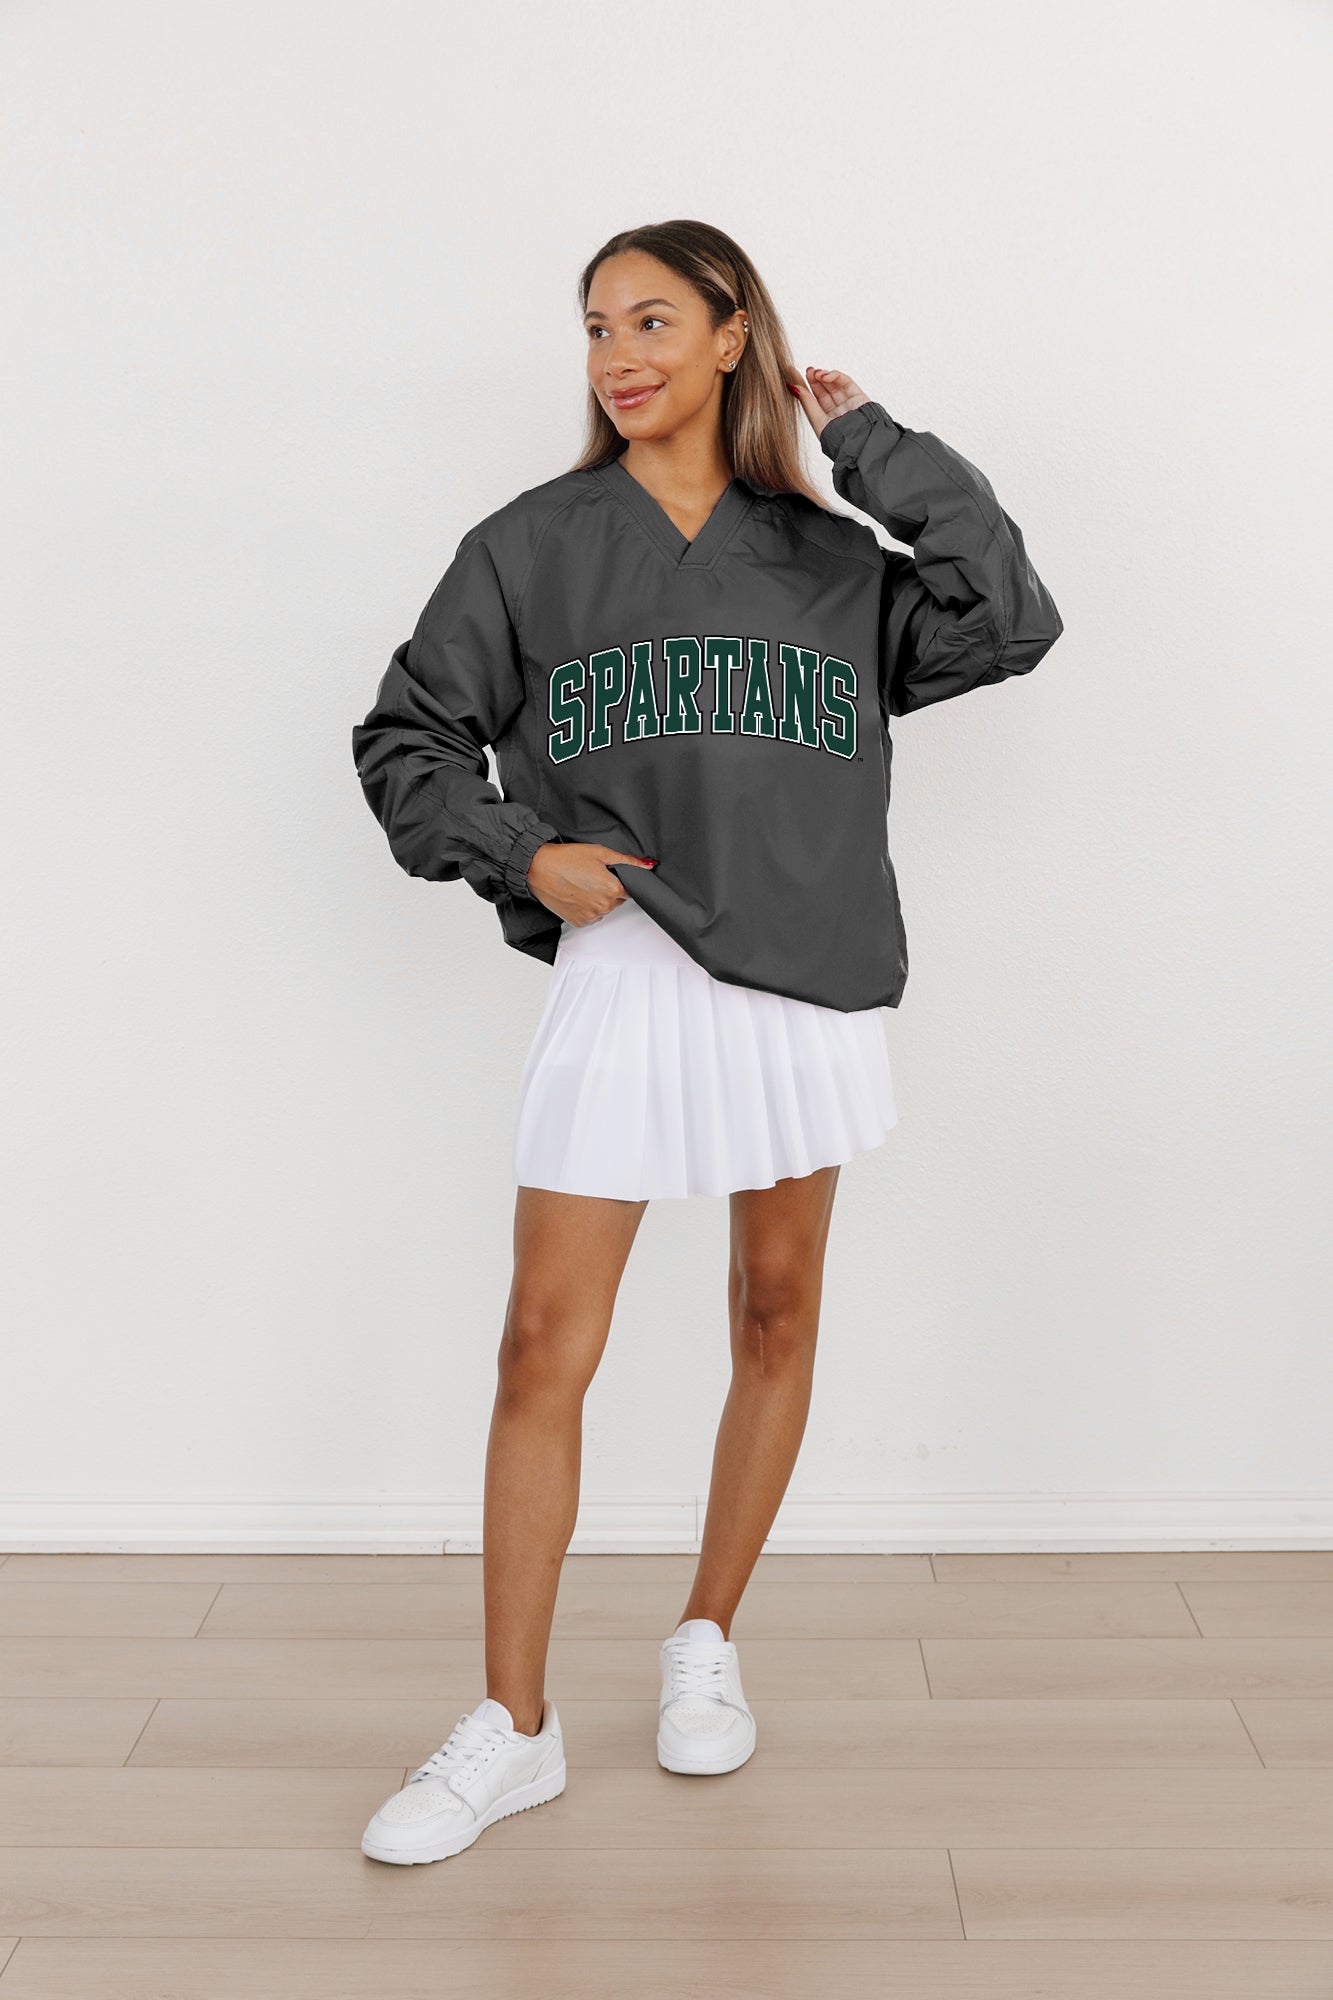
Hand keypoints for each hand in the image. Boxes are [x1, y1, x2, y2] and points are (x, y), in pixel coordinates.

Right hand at [527, 841, 656, 924]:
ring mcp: (591, 916)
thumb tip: (648, 866)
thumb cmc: (566, 858)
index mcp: (613, 889)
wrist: (538, 868)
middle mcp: (604, 906)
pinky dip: (586, 908)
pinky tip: (576, 894)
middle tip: (592, 876)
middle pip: (617, 901)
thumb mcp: (600, 852)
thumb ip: (627, 861)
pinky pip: (591, 916)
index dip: (620, 881)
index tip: (608, 875)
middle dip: (609, 890)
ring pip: (604, 909)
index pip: (630, 890)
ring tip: (581, 884)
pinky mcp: (579, 922)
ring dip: (597, 899)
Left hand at [788, 365, 870, 440]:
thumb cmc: (837, 438)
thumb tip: (792, 386)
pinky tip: (825, 376)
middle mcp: (837, 410)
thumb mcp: (817, 419)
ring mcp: (848, 403)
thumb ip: (806, 402)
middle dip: (815, 378)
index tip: (795, 375)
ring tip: (815, 373)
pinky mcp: (858, 396)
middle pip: (824, 389)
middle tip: (807, 371)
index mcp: (827, 419)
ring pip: (834, 384)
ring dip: (824, 376)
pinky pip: (846, 381)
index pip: (814, 399)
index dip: (806, 387)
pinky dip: (835, 375)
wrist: (857, 442)